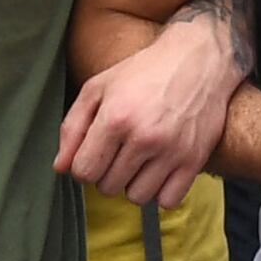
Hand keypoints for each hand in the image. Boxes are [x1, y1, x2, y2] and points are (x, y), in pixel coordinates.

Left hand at [59, 12, 238, 206]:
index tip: (95, 153)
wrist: (199, 60)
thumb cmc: (144, 72)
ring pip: (137, 197)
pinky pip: (168, 201)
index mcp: (115, 118)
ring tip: (140, 162)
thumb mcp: (98, 88)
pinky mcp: (194, 160)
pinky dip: (161, 192)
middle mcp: (144, 138)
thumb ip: (73, 127)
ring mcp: (172, 151)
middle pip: (108, 186)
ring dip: (133, 184)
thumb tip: (60, 167)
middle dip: (108, 173)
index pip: (84, 171)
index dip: (84, 165)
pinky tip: (160, 171)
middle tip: (119, 152)